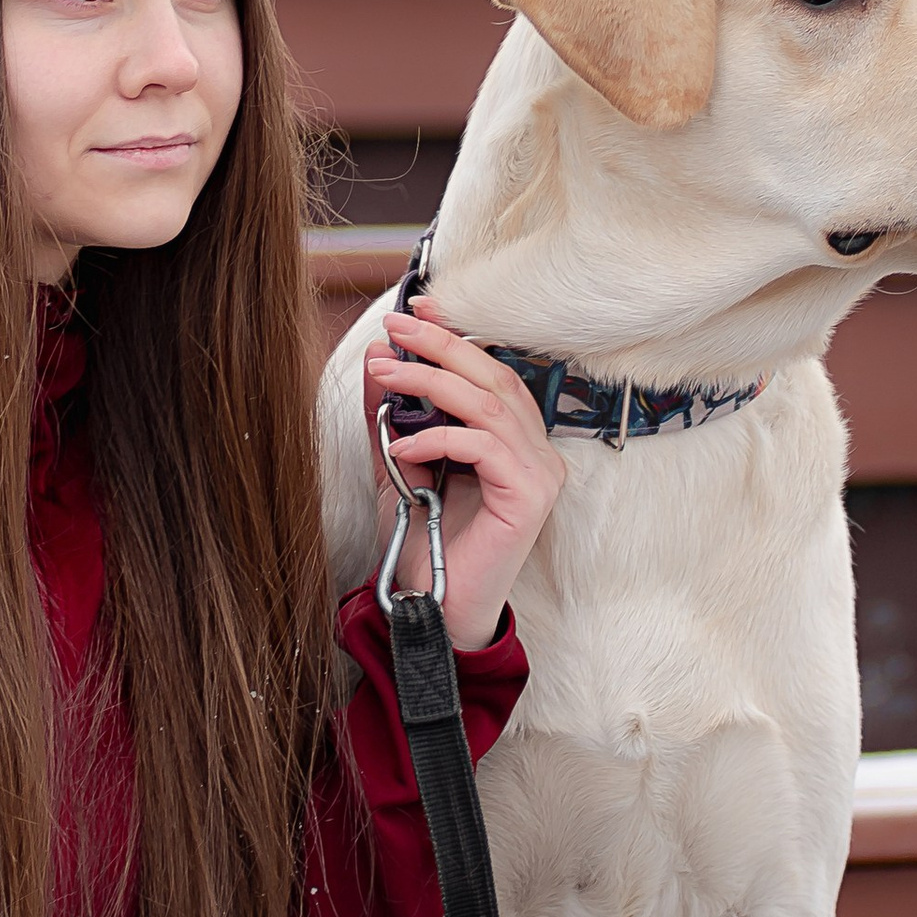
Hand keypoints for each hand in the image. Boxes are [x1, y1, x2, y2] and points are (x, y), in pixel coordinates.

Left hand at [361, 296, 566, 650]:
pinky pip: (483, 447)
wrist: (433, 607)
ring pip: (489, 404)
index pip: (490, 370)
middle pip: (494, 376)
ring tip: (387, 374)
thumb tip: (378, 357)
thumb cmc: (424, 539)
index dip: (455, 335)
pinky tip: (401, 445)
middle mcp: (535, 451)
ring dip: (431, 382)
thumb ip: (391, 414)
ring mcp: (539, 474)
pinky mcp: (530, 498)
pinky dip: (438, 438)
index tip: (416, 309)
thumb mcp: (397, 464)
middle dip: (441, 345)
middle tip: (396, 327)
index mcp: (512, 439)